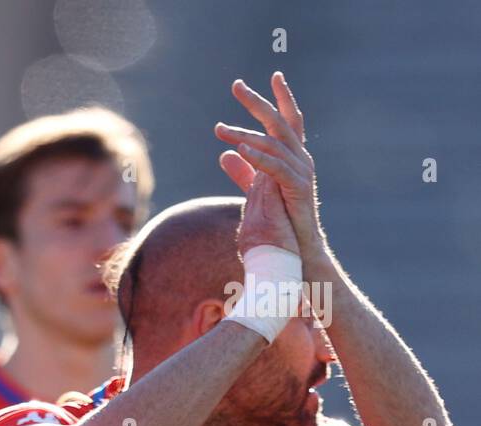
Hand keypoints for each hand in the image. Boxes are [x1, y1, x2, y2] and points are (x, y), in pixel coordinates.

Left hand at [214, 71, 324, 258]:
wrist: (297, 251)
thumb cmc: (280, 222)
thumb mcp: (256, 191)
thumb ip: (243, 172)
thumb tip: (226, 153)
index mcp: (292, 157)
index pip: (286, 121)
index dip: (278, 99)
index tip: (267, 77)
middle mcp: (301, 160)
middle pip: (280, 123)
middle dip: (258, 102)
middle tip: (236, 85)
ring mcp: (302, 173)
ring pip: (274, 143)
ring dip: (245, 133)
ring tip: (219, 129)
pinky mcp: (298, 189)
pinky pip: (276, 168)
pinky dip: (258, 157)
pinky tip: (239, 149)